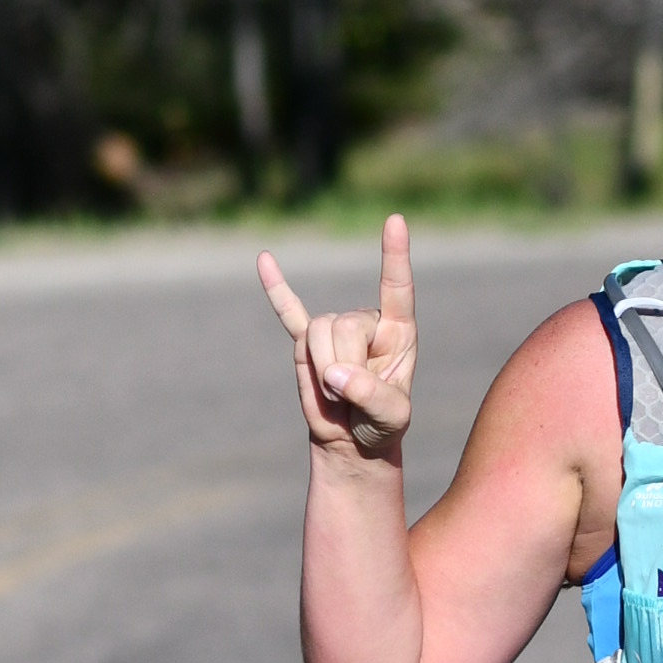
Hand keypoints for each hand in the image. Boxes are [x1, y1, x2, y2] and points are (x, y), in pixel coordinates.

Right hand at [260, 210, 416, 461]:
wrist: (352, 441)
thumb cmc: (381, 424)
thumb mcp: (391, 417)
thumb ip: (371, 395)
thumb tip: (334, 373)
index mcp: (398, 330)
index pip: (397, 287)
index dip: (395, 256)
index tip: (395, 220)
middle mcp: (367, 321)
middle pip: (343, 325)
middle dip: (343, 367)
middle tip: (352, 396)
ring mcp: (335, 329)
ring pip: (316, 332)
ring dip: (321, 369)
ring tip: (336, 393)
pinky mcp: (306, 343)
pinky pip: (288, 313)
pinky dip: (277, 290)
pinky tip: (263, 260)